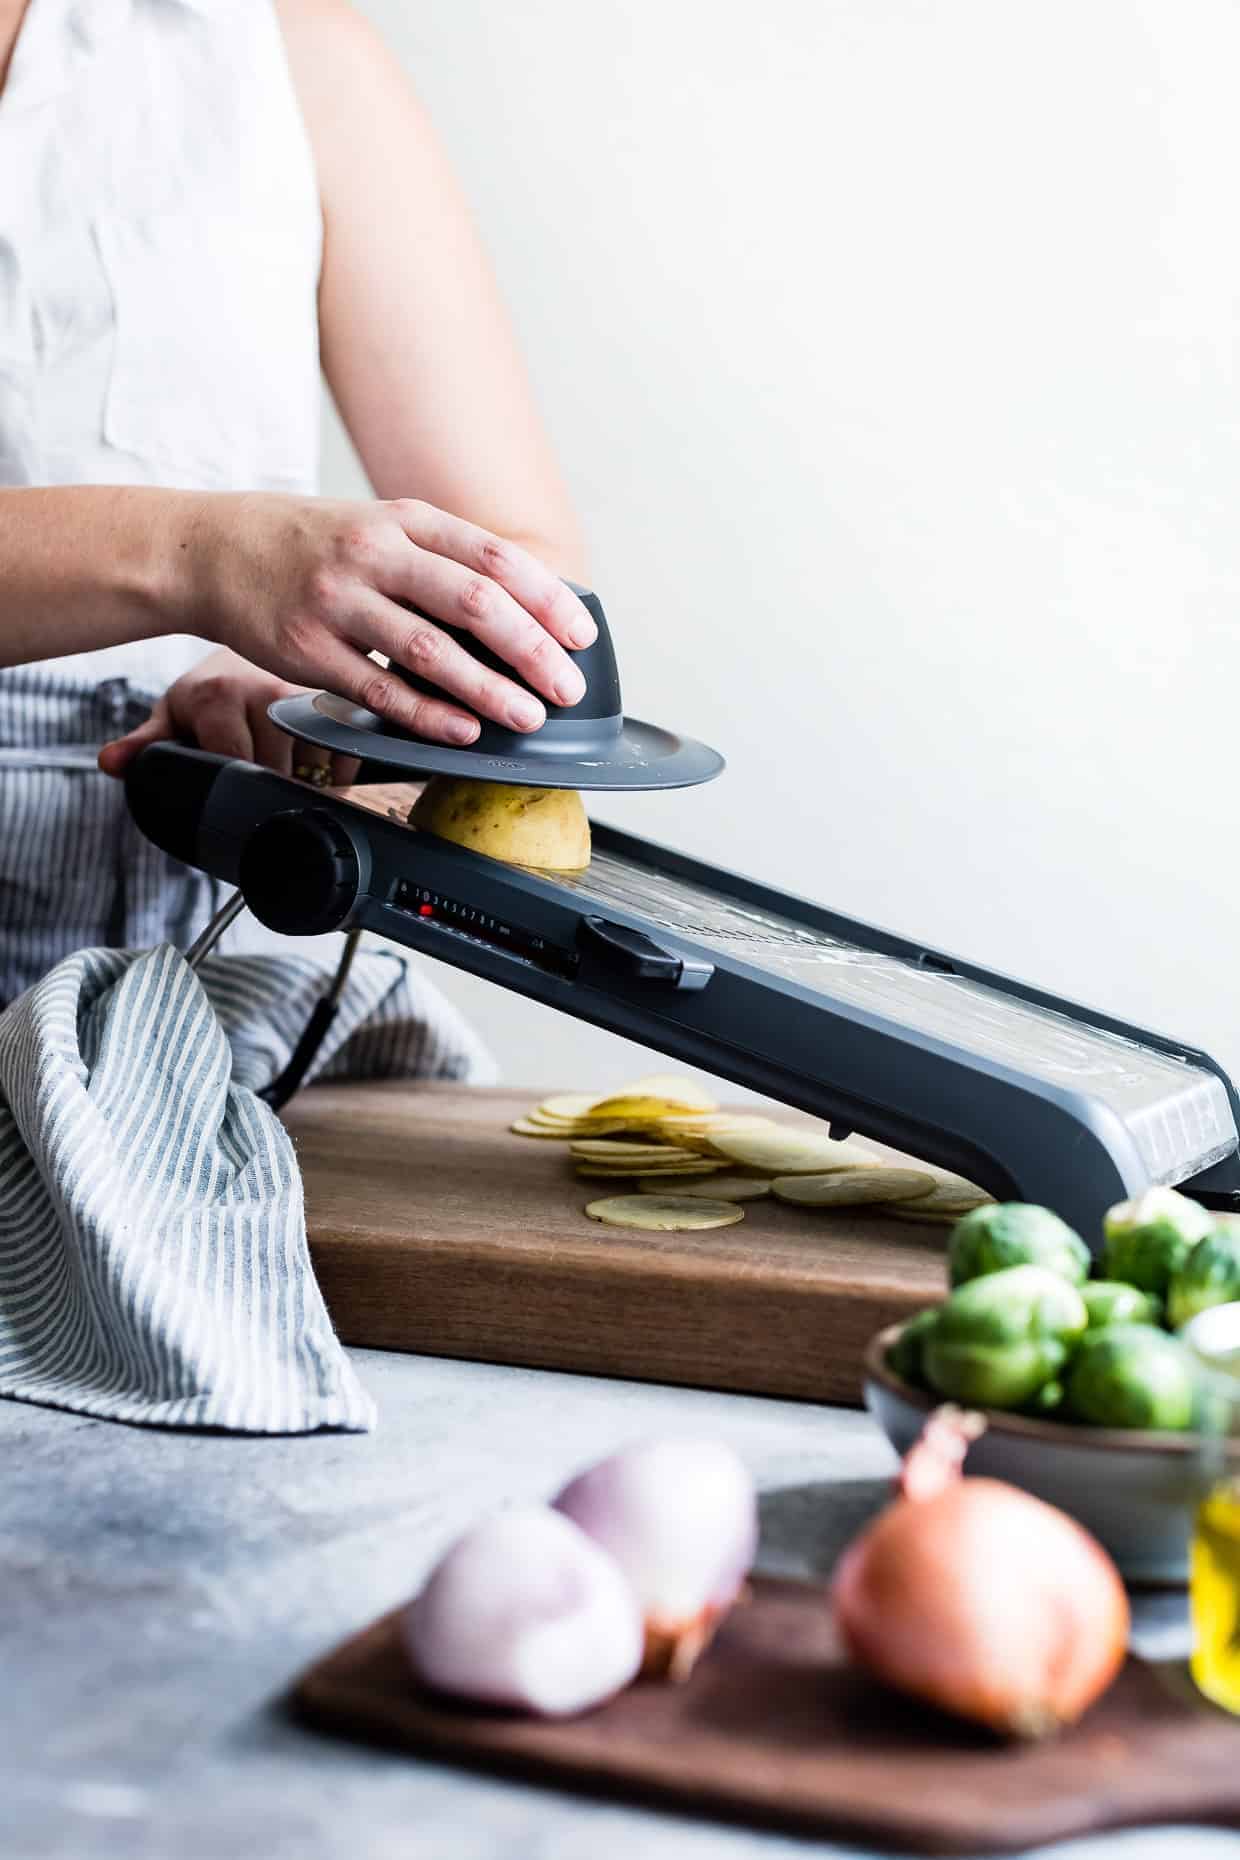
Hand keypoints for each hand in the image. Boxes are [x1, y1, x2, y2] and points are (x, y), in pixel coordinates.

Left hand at [97, 647, 360, 784]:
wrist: (252, 638)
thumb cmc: (212, 689)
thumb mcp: (174, 714)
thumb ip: (145, 744)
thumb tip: (111, 763)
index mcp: (220, 696)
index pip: (238, 767)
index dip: (238, 790)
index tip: (236, 792)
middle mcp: (268, 690)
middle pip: (280, 773)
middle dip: (272, 788)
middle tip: (257, 779)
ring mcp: (309, 694)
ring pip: (318, 765)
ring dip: (307, 779)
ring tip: (285, 765)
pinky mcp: (342, 698)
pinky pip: (348, 754)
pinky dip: (336, 769)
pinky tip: (314, 758)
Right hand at [178, 492, 596, 746]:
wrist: (213, 550)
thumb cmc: (311, 546)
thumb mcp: (378, 528)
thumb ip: (441, 560)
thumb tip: (524, 610)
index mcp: (403, 521)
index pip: (493, 557)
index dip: (546, 599)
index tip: (582, 635)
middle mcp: (374, 555)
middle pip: (472, 602)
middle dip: (531, 649)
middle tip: (566, 686)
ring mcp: (338, 603)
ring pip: (428, 650)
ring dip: (486, 689)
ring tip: (526, 717)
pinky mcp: (307, 650)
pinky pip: (378, 690)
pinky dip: (426, 714)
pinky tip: (462, 732)